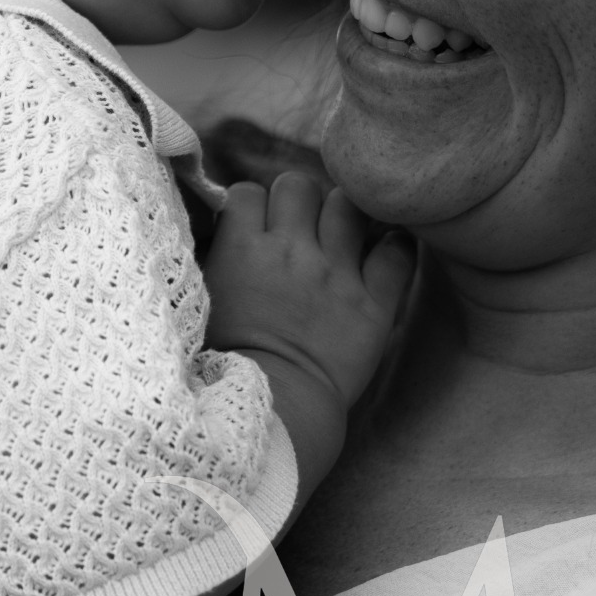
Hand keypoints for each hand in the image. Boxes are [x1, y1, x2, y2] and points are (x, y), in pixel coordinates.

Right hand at [204, 171, 414, 411]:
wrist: (275, 410)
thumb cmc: (226, 365)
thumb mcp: (200, 304)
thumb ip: (211, 261)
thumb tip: (218, 230)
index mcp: (243, 250)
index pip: (248, 191)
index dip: (251, 206)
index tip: (255, 227)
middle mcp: (291, 251)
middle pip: (298, 185)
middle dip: (296, 202)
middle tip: (298, 228)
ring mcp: (336, 274)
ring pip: (347, 206)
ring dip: (341, 216)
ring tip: (340, 236)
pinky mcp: (373, 303)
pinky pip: (396, 254)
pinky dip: (394, 249)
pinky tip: (385, 253)